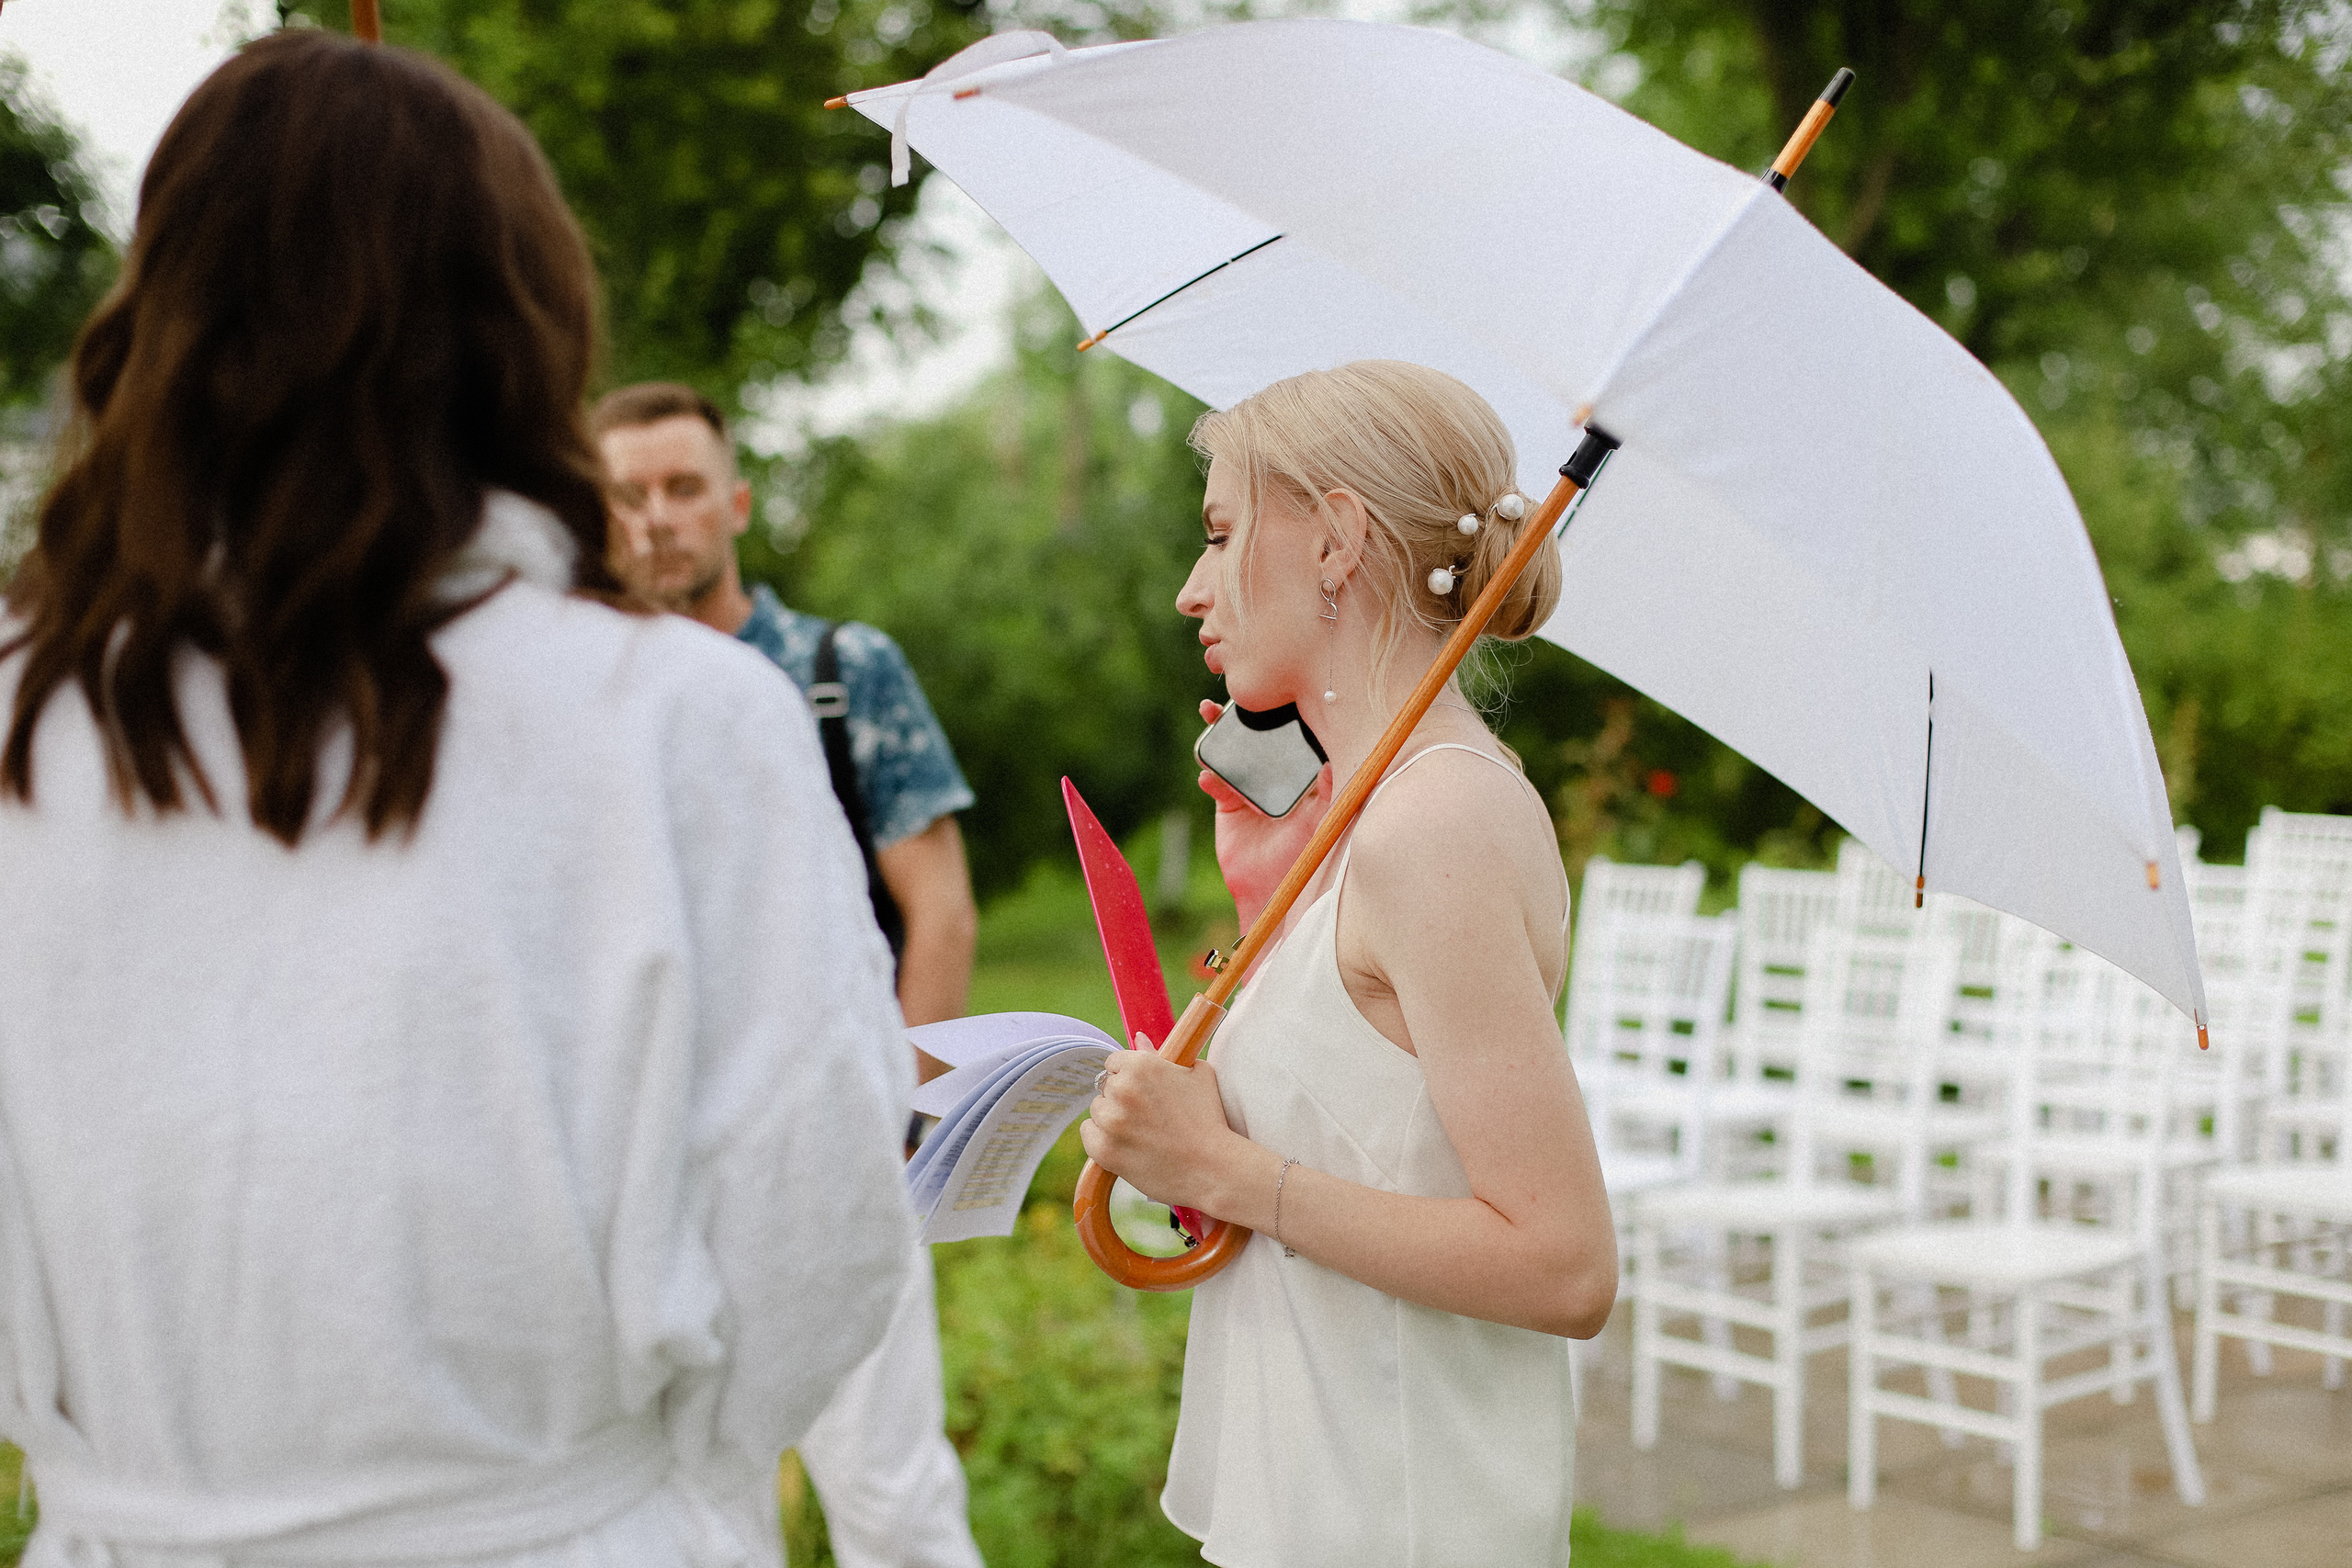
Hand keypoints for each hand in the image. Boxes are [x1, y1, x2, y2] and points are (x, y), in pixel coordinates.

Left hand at [1079, 1036, 1243, 1214]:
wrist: (1212, 1169)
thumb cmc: (1209, 1120)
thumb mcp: (1197, 1075)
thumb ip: (1162, 1053)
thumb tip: (1138, 1038)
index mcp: (1141, 1065)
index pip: (1113, 1062)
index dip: (1129, 1076)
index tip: (1142, 1092)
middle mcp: (1121, 1089)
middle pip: (1105, 1086)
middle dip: (1122, 1098)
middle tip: (1148, 1116)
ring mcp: (1111, 1120)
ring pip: (1098, 1110)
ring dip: (1113, 1118)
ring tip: (1142, 1132)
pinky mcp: (1103, 1149)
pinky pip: (1089, 1133)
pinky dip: (1103, 1139)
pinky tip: (1127, 1144)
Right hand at [1197, 699, 1333, 935]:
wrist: (1271, 892)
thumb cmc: (1303, 858)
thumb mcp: (1320, 823)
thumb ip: (1326, 794)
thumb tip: (1332, 763)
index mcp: (1300, 778)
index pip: (1290, 738)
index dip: (1279, 714)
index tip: (1271, 693)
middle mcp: (1275, 779)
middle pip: (1257, 738)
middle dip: (1242, 716)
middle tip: (1230, 697)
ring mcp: (1249, 789)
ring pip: (1233, 753)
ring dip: (1218, 735)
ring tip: (1208, 717)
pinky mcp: (1227, 805)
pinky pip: (1216, 782)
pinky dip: (1211, 775)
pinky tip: (1209, 776)